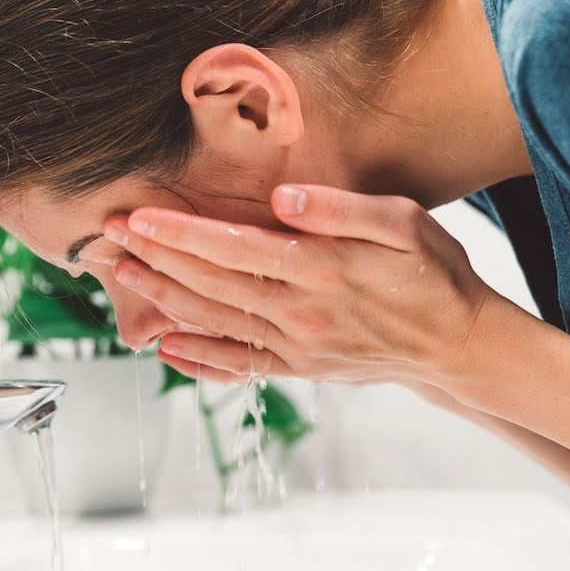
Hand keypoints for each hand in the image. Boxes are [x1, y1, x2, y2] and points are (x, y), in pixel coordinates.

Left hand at [103, 184, 497, 387]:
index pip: (233, 249)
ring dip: (163, 299)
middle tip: (110, 233)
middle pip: (211, 284)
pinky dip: (197, 358)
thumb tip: (282, 200)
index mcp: (321, 271)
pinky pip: (238, 366)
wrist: (459, 347)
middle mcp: (300, 314)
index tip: (139, 217)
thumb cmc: (435, 274)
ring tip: (123, 273)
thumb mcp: (404, 223)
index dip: (180, 234)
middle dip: (155, 257)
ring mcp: (296, 347)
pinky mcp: (299, 370)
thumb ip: (341, 210)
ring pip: (215, 322)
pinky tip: (165, 346)